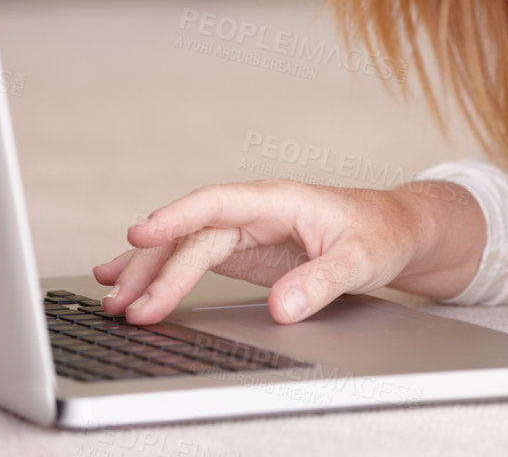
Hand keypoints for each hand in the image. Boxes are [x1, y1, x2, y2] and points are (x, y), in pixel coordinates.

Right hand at [92, 178, 482, 325]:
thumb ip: (322, 281)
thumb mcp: (361, 260)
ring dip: (148, 272)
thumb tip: (281, 307)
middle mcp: (254, 211)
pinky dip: (161, 272)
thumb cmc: (380, 234)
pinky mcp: (244, 251)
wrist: (395, 230)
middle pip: (192, 235)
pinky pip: (194, 259)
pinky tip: (129, 282)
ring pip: (185, 248)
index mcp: (279, 199)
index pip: (216, 203)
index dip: (177, 216)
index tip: (142, 232)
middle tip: (127, 303)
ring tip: (112, 298)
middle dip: (155, 267)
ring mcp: (246, 230)